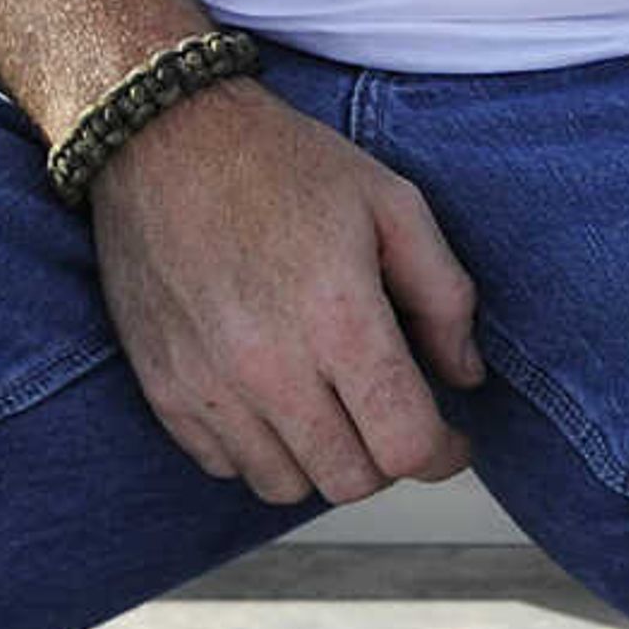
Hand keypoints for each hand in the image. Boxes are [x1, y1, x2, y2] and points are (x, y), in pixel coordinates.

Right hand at [88, 79, 486, 505]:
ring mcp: (209, 387)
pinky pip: (225, 466)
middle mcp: (269, 369)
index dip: (442, 453)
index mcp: (338, 320)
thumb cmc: (288, 165)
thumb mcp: (394, 204)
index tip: (453, 439)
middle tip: (397, 414)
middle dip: (388, 458)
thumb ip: (443, 295)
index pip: (403, 445)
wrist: (166, 142)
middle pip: (349, 479)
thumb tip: (465, 374)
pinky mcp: (164, 392)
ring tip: (336, 404)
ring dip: (323, 459)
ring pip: (285, 486)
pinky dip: (261, 450)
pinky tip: (278, 398)